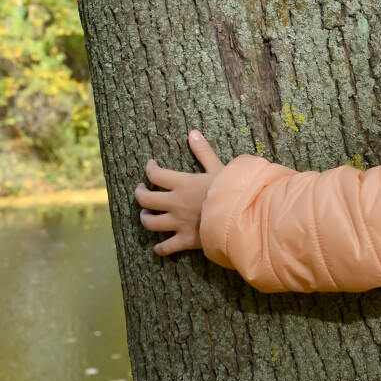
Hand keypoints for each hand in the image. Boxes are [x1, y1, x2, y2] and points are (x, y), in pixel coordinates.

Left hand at [135, 130, 223, 255]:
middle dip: (140, 194)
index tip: (150, 166)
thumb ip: (203, 151)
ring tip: (146, 215)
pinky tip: (158, 247)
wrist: (241, 216)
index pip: (156, 174)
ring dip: (145, 218)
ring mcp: (178, 223)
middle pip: (146, 199)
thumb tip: (192, 132)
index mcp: (182, 184)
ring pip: (151, 223)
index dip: (149, 169)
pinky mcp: (185, 240)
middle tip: (141, 190)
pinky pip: (166, 247)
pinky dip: (160, 248)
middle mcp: (175, 203)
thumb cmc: (232, 190)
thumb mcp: (218, 167)